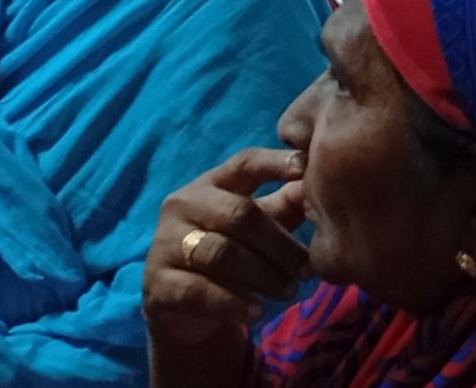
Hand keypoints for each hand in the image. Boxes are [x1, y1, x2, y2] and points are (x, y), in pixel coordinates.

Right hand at [143, 147, 310, 344]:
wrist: (183, 309)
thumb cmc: (230, 254)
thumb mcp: (259, 227)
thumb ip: (287, 205)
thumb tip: (318, 184)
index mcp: (210, 184)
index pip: (243, 164)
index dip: (274, 163)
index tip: (305, 168)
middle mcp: (183, 205)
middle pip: (239, 214)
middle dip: (279, 243)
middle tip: (306, 270)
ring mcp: (166, 243)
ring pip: (220, 253)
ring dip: (262, 275)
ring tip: (289, 291)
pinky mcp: (158, 283)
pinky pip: (198, 290)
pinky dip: (233, 302)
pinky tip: (257, 312)